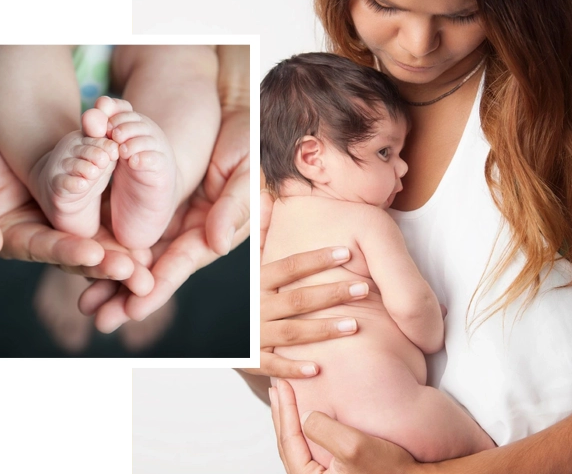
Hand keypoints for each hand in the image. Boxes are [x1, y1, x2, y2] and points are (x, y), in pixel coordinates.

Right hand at [0, 112, 139, 281]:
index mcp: (18, 236)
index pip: (46, 248)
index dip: (69, 252)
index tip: (94, 255)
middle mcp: (48, 234)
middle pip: (81, 253)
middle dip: (109, 265)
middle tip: (138, 275)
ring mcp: (70, 220)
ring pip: (102, 240)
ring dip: (126, 253)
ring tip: (149, 263)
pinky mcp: (89, 200)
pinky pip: (110, 213)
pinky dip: (129, 224)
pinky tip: (150, 235)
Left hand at [79, 85, 250, 330]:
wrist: (229, 108)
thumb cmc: (248, 139)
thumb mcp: (247, 172)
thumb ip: (234, 207)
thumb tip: (219, 245)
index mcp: (214, 230)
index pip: (183, 264)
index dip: (159, 287)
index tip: (133, 309)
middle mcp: (189, 230)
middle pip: (155, 267)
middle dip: (128, 294)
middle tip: (99, 318)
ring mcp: (169, 215)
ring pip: (136, 251)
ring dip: (111, 275)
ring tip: (85, 300)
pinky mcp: (151, 198)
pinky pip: (126, 223)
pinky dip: (108, 241)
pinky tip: (85, 256)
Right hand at [242, 191, 368, 379]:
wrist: (207, 331)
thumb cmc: (238, 296)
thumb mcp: (245, 270)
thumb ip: (261, 242)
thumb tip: (269, 200)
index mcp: (256, 282)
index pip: (290, 266)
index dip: (318, 258)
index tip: (346, 252)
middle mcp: (256, 306)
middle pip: (298, 299)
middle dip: (332, 293)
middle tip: (364, 289)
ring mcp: (253, 334)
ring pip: (292, 332)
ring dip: (324, 330)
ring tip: (354, 325)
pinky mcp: (251, 360)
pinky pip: (273, 366)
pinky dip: (293, 369)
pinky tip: (318, 369)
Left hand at [271, 379, 418, 473]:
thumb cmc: (391, 471)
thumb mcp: (353, 447)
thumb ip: (323, 430)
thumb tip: (305, 415)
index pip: (289, 440)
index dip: (285, 409)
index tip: (281, 385)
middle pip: (289, 443)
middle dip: (282, 413)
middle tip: (277, 388)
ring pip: (298, 445)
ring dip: (291, 419)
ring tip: (286, 397)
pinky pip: (311, 448)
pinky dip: (305, 428)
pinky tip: (305, 414)